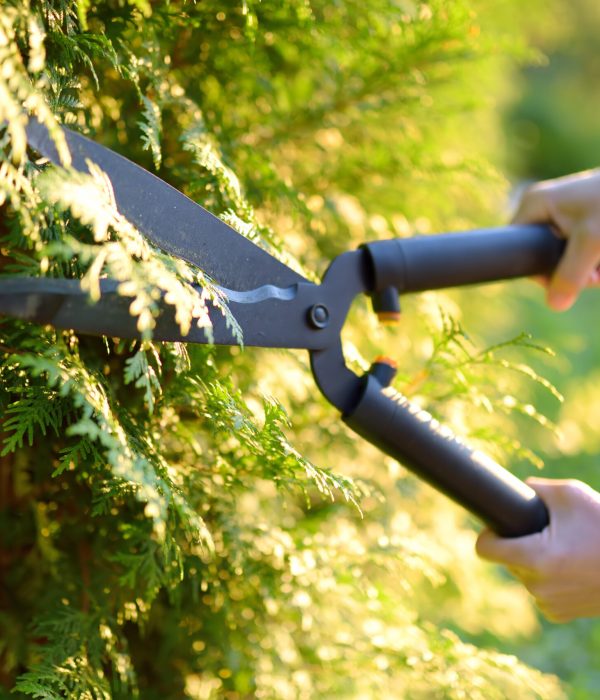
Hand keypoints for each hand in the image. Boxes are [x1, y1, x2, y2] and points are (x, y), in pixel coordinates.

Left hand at [476, 477, 599, 622]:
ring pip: (524, 575)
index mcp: (535, 558)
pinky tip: (569, 568)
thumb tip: (518, 488)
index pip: (485, 549)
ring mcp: (549, 603)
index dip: (488, 533)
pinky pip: (540, 591)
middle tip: (547, 533)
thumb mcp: (571, 494)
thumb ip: (536, 489)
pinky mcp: (561, 614)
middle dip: (520, 544)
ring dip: (535, 562)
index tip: (498, 525)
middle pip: (507, 560)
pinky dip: (549, 580)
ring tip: (564, 548)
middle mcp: (538, 586)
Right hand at [513, 169, 599, 310]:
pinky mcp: (582, 219)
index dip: (539, 271)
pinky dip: (595, 259)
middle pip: (544, 257)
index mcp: (534, 204)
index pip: (516, 249)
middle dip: (573, 271)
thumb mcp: (592, 242)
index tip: (567, 278)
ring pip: (566, 256)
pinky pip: (580, 250)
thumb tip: (554, 306)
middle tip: (597, 275)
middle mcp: (543, 207)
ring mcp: (563, 213)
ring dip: (589, 268)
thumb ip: (571, 275)